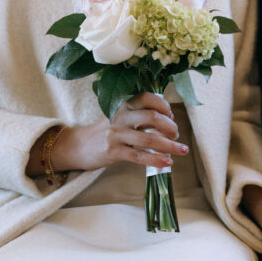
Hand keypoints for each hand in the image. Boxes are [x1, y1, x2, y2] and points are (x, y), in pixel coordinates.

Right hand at [44, 92, 189, 172]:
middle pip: (153, 117)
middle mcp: (120, 116)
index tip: (171, 116)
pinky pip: (139, 156)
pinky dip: (156, 159)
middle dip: (171, 127)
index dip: (164, 106)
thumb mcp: (119, 115)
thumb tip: (169, 118)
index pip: (148, 97)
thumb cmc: (106, 130)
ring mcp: (116, 134)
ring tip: (183, 150)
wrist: (78, 146)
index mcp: (123, 104)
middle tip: (176, 135)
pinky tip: (168, 162)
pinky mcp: (113, 151)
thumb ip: (139, 113)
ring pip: (149, 139)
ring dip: (170, 145)